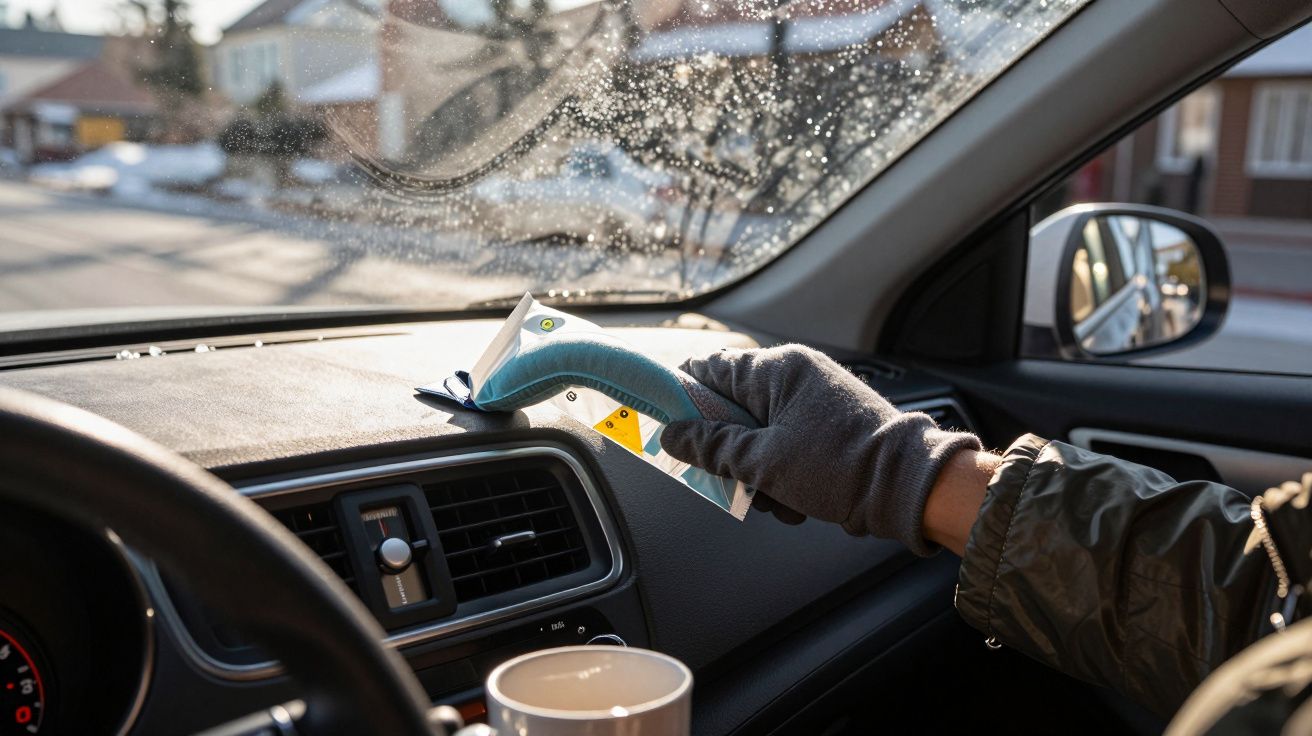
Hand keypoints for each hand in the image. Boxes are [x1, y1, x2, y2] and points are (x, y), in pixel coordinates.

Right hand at [660, 345, 980, 554]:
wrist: (909, 486)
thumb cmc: (840, 466)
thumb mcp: (764, 462)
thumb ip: (712, 447)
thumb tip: (671, 434)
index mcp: (777, 369)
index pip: (709, 367)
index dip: (682, 395)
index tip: (666, 423)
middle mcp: (795, 375)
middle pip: (732, 410)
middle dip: (728, 453)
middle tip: (735, 481)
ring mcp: (814, 400)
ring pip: (758, 436)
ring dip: (758, 474)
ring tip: (778, 500)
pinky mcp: (829, 426)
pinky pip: (786, 446)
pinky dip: (785, 477)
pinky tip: (798, 503)